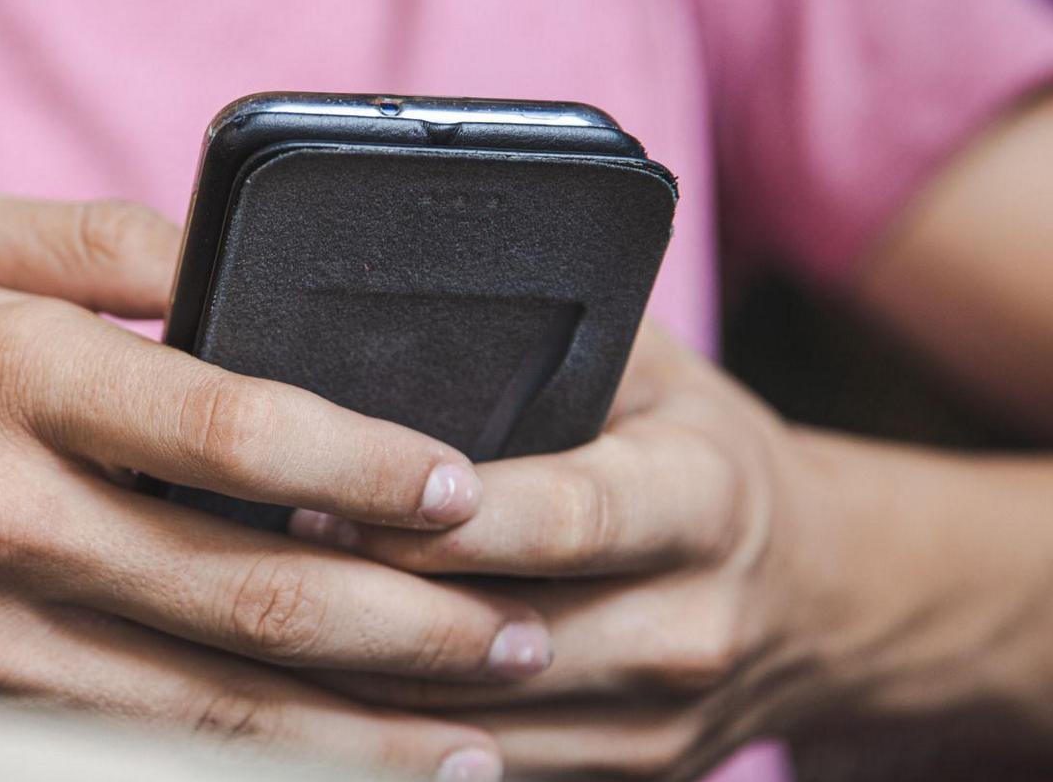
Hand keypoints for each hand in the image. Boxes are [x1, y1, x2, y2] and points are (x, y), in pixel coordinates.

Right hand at [0, 191, 541, 780]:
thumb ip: (101, 242)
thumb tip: (247, 260)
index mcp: (4, 377)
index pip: (223, 426)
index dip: (363, 462)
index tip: (473, 482)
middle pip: (246, 594)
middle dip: (413, 626)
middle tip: (530, 634)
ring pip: (211, 711)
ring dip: (362, 732)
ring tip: (485, 739)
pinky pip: (145, 758)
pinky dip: (257, 771)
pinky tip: (342, 770)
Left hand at [290, 325, 829, 780]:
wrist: (818, 593)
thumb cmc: (694, 452)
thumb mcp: (650, 371)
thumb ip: (544, 340)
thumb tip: (384, 317)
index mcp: (700, 499)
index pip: (561, 518)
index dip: (435, 520)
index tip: (320, 496)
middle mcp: (689, 623)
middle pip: (496, 636)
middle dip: (359, 608)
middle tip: (234, 568)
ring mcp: (659, 722)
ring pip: (472, 725)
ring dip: (351, 686)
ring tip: (237, 633)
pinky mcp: (625, 779)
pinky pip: (483, 772)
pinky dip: (387, 740)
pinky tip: (300, 695)